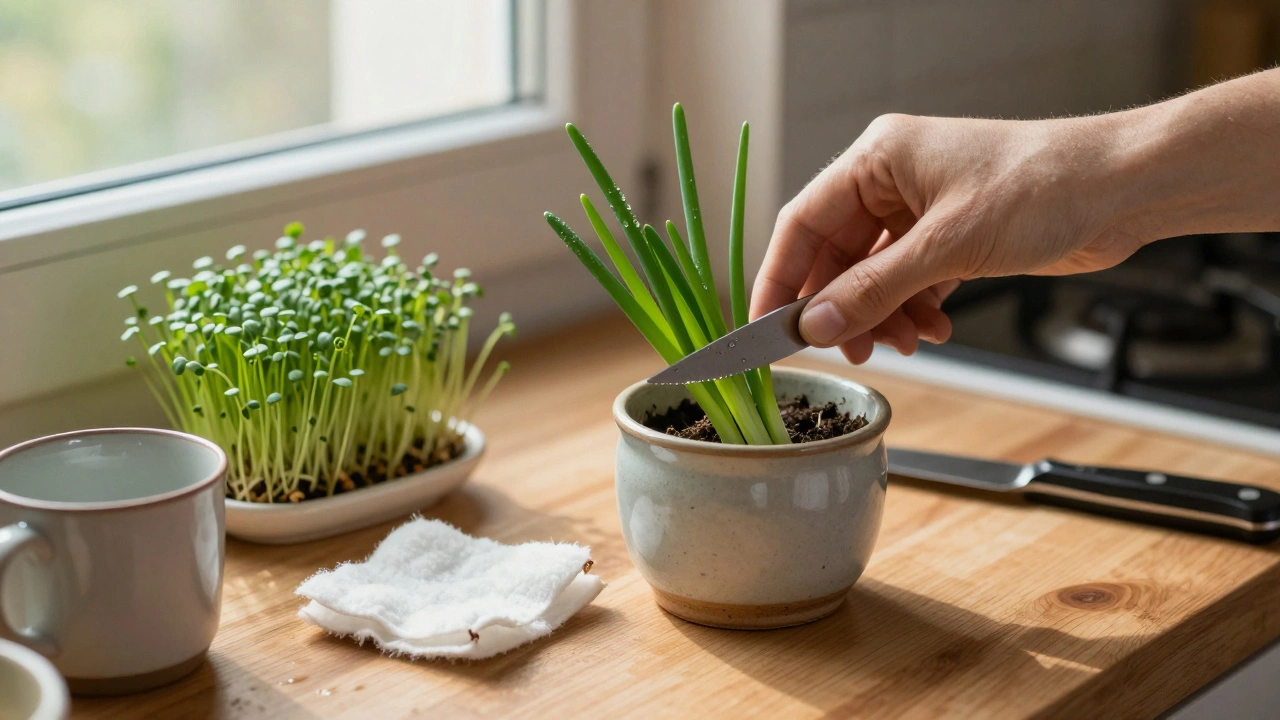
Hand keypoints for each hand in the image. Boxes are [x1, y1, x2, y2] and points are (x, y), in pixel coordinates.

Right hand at [751, 112, 1144, 363]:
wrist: (1123, 189)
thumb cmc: (1043, 186)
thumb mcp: (947, 246)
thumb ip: (873, 289)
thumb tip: (815, 325)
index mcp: (878, 158)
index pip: (802, 223)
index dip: (781, 279)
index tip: (766, 329)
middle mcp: (893, 180)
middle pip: (837, 255)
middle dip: (843, 307)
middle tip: (846, 349)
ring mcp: (923, 209)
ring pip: (873, 275)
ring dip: (883, 315)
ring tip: (906, 343)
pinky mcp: (952, 236)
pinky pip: (909, 281)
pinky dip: (914, 310)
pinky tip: (933, 330)